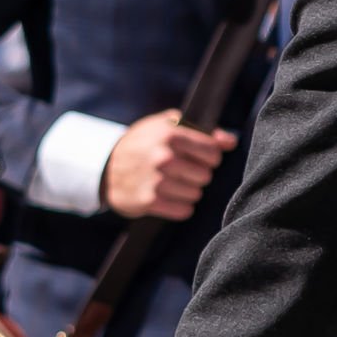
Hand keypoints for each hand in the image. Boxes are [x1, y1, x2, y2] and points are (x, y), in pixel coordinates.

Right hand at [101, 111, 237, 220]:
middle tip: (180, 171)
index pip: (213, 153)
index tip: (199, 158)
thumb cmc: (144, 143)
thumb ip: (203, 131)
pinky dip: (179, 206)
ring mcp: (156, 181)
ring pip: (196, 194)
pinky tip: (166, 197)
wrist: (106, 168)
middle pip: (205, 175)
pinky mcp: (149, 202)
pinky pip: (184, 210)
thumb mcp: (168, 126)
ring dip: (187, 191)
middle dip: (196, 174)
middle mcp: (164, 157)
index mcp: (171, 134)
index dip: (209, 157)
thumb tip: (231, 141)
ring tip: (171, 183)